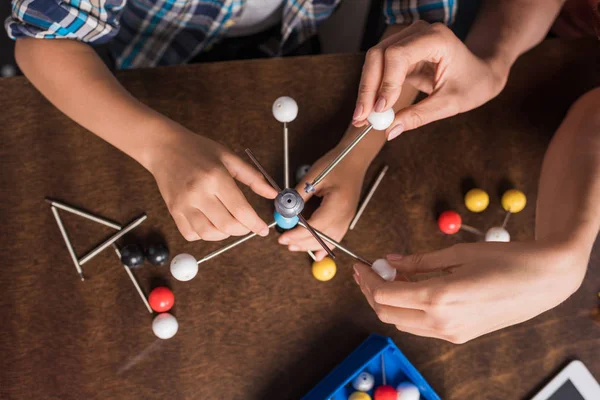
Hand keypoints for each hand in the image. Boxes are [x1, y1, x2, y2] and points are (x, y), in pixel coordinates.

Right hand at [148, 124, 277, 240]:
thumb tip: (272, 194)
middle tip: (247, 224)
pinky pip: (192, 234)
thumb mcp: (229, 157)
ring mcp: (183, 204)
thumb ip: (253, 177)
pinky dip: (205, 234)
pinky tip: (211, 222)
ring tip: (229, 223)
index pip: (240, 210)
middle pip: (227, 226)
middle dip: (243, 230)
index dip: (255, 224)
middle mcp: (198, 192)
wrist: (164, 147)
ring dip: (225, 235)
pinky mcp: (173, 211)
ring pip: (209, 234)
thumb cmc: (198, 150)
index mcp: (215, 177)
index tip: (263, 229)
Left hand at [277, 146, 366, 259]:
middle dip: (301, 242)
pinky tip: (318, 254)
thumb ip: (299, 195)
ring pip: (328, 240)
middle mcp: (345, 215)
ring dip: (310, 246)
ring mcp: (347, 218)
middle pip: (321, 237)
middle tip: (284, 242)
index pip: (315, 226)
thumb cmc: (336, 163)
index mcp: (337, 205)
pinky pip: (336, 237)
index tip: (283, 237)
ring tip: (293, 246)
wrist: (355, 158)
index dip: (298, 234)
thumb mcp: (314, 176)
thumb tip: (285, 209)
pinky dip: (325, 246)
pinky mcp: (346, 217)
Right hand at [352, 21, 508, 138]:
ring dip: (366, 91)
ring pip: (373, 62)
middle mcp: (417, 33)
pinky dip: (372, 90)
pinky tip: (369, 110)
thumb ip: (419, 116)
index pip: (398, 55)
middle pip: (379, 55)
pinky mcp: (400, 53)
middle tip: (362, 118)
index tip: (381, 110)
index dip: (386, 83)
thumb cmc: (473, 84)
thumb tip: (390, 131)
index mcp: (436, 39)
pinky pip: (378, 69)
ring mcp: (407, 40)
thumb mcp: (450, 104)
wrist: (481, 73)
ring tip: (362, 118)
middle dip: (368, 89)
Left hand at [354, 240, 586, 342]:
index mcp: (439, 298)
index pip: (385, 294)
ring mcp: (451, 332)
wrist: (544, 281)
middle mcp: (442, 321)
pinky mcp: (460, 336)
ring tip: (389, 277)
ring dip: (388, 302)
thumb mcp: (457, 253)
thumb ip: (419, 260)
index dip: (367, 279)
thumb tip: (391, 260)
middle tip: (368, 271)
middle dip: (371, 292)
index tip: (360, 265)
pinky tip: (410, 290)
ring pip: (402, 323)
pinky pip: (421, 327)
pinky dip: (408, 310)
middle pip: (388, 313)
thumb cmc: (505, 260)